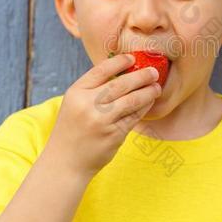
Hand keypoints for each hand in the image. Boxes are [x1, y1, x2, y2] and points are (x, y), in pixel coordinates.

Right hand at [43, 53, 161, 177]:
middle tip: (153, 72)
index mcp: (76, 92)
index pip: (101, 70)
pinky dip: (144, 107)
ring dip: (147, 92)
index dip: (119, 62)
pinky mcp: (114, 134)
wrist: (65, 163)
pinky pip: (134, 117)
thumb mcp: (74, 104)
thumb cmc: (72, 130)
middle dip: (140, 76)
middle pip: (120, 84)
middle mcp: (88, 105)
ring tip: (156, 87)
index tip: (132, 58)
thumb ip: (93, 89)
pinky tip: (149, 102)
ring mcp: (101, 120)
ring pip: (131, 100)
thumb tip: (123, 73)